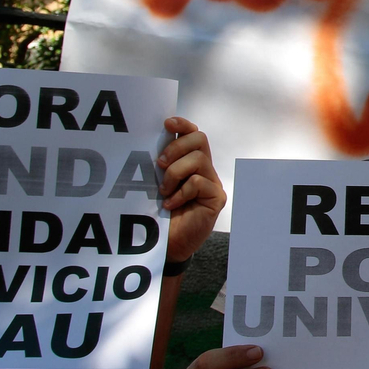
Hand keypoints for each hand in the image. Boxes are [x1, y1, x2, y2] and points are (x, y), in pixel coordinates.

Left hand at [158, 117, 226, 262]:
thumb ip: (162, 166)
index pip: (193, 134)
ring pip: (199, 159)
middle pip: (200, 140)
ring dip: (175, 173)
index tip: (166, 123)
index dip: (183, 125)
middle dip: (177, 147)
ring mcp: (213, 184)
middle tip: (160, 164)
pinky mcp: (216, 199)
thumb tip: (152, 143)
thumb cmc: (160, 215)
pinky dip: (180, 192)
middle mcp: (205, 170)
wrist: (167, 245)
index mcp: (191, 163)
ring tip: (164, 190)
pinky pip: (199, 183)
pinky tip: (170, 204)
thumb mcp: (157, 184)